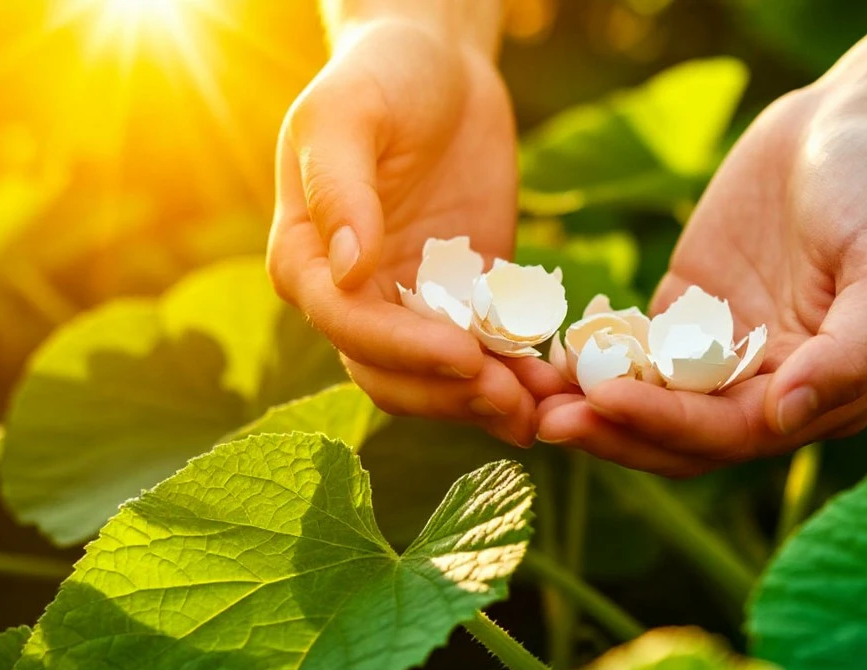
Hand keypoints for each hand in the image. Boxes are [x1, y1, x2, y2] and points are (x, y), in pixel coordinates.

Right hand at [268, 19, 538, 446]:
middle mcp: (355, 296)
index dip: (404, 350)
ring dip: (488, 400)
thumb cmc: (380, 77)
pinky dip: (519, 371)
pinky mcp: (467, 298)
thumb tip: (347, 270)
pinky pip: (489, 348)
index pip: (348, 326)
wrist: (440, 66)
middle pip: (391, 373)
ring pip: (440, 378)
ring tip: (544, 405)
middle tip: (515, 401)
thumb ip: (339, 189)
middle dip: (451, 394)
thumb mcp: (346, 116)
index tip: (464, 356)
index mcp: (308, 260)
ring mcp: (413, 302)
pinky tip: (558, 379)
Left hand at [536, 87, 866, 475]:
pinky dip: (591, 357)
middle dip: (614, 430)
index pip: (732, 433)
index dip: (667, 423)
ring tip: (527, 393)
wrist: (855, 123)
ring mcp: (723, 355)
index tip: (604, 402)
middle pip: (680, 433)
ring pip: (648, 400)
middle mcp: (769, 391)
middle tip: (545, 420)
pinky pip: (632, 350)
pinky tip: (544, 350)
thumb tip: (784, 416)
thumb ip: (850, 352)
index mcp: (823, 396)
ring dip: (592, 405)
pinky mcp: (686, 316)